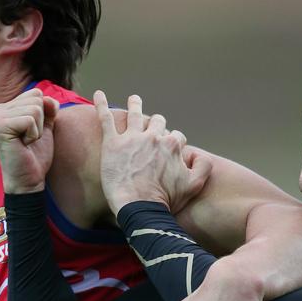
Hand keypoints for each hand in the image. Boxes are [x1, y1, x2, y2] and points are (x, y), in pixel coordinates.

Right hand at [0, 88, 58, 193]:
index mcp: (6, 107)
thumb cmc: (35, 154)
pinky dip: (33, 134)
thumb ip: (48, 108)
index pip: (36, 94)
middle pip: (36, 98)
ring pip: (35, 109)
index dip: (44, 113)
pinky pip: (30, 120)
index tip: (31, 131)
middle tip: (29, 139)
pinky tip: (23, 144)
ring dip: (37, 129)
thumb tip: (48, 98)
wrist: (29, 179)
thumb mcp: (45, 126)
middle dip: (41, 121)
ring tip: (26, 142)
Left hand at [94, 90, 211, 213]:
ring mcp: (132, 138)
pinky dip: (101, 104)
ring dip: (135, 104)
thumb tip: (199, 154)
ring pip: (135, 114)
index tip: (169, 152)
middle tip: (152, 128)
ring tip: (134, 99)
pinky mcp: (112, 143)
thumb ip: (203, 166)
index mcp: (171, 146)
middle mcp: (153, 137)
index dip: (174, 144)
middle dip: (157, 124)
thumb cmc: (165, 200)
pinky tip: (98, 93)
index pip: (176, 137)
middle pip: (158, 122)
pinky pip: (106, 118)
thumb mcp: (194, 185)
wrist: (140, 207)